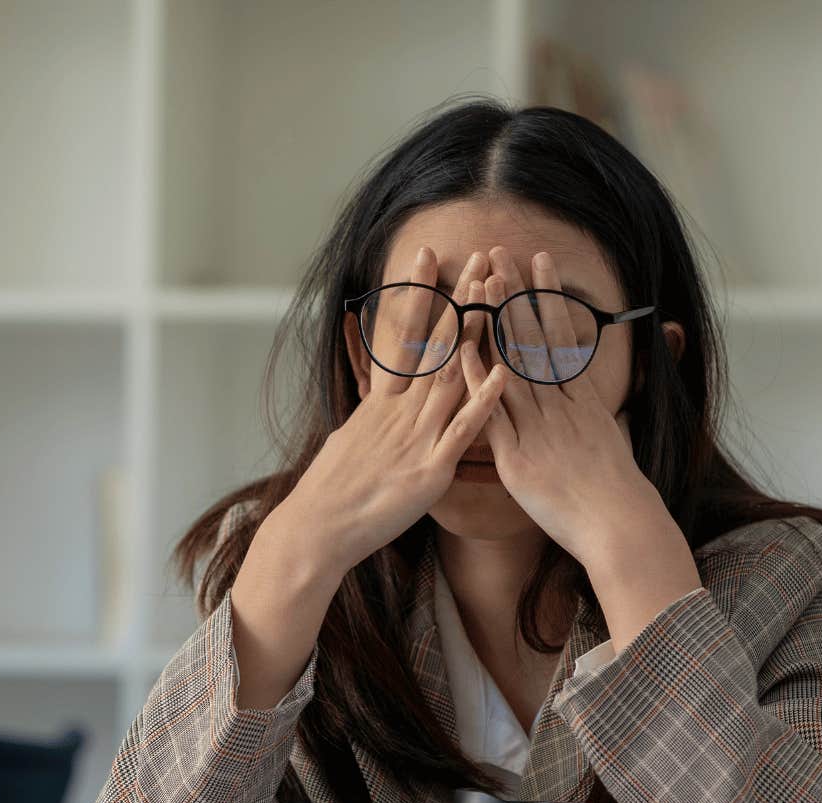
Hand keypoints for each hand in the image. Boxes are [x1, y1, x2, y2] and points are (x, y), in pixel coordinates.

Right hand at [273, 247, 507, 574]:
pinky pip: (462, 431)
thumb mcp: (351, 438)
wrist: (318, 528)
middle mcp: (400, 411)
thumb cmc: (333, 490)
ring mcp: (417, 436)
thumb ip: (374, 414)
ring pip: (453, 374)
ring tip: (496, 293)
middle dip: (460, 298)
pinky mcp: (430, 469)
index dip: (418, 293)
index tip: (428, 254)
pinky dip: (483, 401)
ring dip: (478, 332)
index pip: (404, 335)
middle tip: (478, 256)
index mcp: (382, 402)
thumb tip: (379, 397)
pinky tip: (502, 373)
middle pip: (437, 344)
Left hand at [466, 247, 700, 645]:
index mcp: (582, 400)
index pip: (560, 336)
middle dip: (516, 294)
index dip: (546, 298)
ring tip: (480, 281)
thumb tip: (592, 399)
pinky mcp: (518, 457)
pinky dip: (476, 381)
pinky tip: (460, 351)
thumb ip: (594, 416)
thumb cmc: (616, 493)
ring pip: (512, 364)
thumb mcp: (611, 442)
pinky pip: (492, 413)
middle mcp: (559, 406)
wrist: (619, 527)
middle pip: (533, 339)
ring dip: (495, 321)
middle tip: (500, 252)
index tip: (537, 263)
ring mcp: (538, 428)